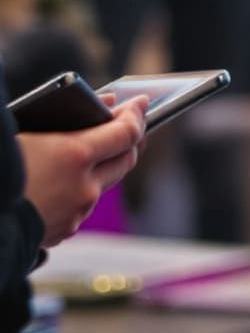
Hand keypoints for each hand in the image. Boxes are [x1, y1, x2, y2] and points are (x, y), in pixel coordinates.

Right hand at [20, 98, 148, 246]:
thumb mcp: (25, 131)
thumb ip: (71, 116)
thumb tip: (109, 102)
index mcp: (75, 155)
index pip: (126, 133)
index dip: (137, 114)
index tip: (141, 102)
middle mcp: (84, 186)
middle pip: (126, 159)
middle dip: (128, 140)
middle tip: (126, 124)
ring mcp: (77, 212)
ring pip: (103, 184)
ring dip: (101, 167)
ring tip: (92, 151)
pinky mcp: (66, 230)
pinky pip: (81, 205)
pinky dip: (78, 190)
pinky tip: (65, 181)